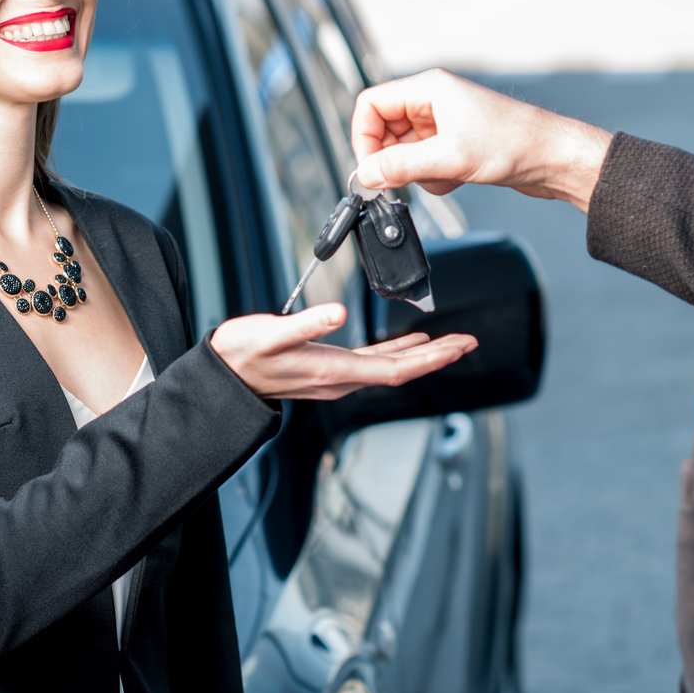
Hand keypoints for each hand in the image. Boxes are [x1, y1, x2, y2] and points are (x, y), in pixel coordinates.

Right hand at [210, 304, 476, 401]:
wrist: (224, 376)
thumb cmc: (241, 355)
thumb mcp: (269, 334)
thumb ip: (305, 324)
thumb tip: (337, 312)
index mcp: (334, 371)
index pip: (397, 369)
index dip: (432, 359)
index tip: (460, 347)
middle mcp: (341, 379)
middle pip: (403, 370)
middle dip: (439, 356)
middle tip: (470, 341)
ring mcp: (337, 377)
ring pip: (392, 368)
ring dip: (423, 355)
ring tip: (450, 343)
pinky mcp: (329, 368)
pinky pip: (375, 363)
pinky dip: (398, 352)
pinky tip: (408, 343)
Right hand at [350, 68, 614, 211]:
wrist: (555, 159)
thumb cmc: (515, 144)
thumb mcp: (449, 158)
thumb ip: (401, 166)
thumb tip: (366, 174)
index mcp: (429, 90)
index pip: (371, 105)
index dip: (364, 137)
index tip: (370, 168)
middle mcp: (434, 103)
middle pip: (385, 131)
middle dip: (394, 160)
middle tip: (404, 180)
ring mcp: (445, 125)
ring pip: (405, 152)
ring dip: (417, 172)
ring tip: (445, 176)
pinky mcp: (456, 146)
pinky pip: (426, 164)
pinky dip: (435, 178)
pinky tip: (458, 179)